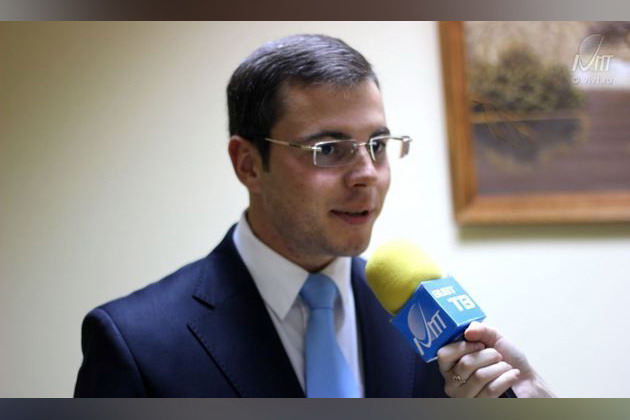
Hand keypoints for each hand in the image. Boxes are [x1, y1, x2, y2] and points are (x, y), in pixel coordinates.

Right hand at [437, 322, 554, 397]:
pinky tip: (511, 376)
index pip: (444, 354)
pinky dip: (506, 379)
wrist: (526, 380)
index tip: (480, 344)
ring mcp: (465, 397)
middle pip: (465, 364)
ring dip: (499, 368)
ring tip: (505, 367)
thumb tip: (468, 331)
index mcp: (451, 364)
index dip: (463, 347)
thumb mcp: (494, 338)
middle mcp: (453, 382)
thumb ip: (480, 329)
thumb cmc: (508, 359)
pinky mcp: (480, 406)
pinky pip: (491, 390)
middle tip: (498, 356)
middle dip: (488, 356)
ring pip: (479, 377)